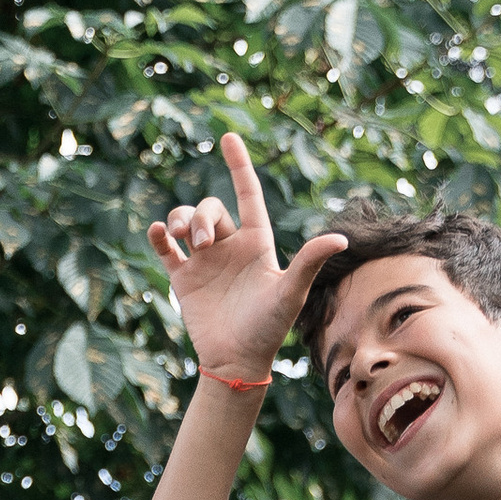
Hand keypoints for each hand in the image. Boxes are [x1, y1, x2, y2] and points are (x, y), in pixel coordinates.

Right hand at [147, 131, 349, 384]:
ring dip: (181, 221)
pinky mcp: (183, 279)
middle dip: (202, 217)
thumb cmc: (269, 329)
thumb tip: (342, 239)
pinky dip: (159, 237)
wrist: (237, 362)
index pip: (247, 194)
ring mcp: (205, 262)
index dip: (239, 165)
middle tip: (203, 244)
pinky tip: (158, 234)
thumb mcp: (290, 293)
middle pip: (210, 208)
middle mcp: (230, 247)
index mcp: (256, 243)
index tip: (229, 137)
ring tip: (180, 239)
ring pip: (186, 221)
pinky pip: (165, 249)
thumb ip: (309, 262)